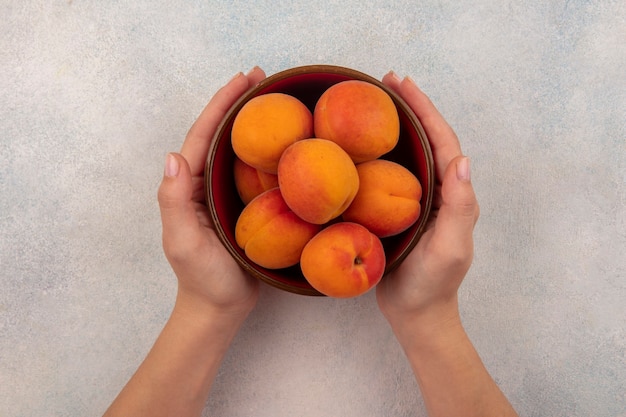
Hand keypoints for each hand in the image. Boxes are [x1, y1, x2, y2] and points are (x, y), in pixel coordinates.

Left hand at [157, 67, 266, 317]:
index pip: (204, 135)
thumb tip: (172, 156)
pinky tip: (287, 142)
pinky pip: (255, 171)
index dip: (222, 104)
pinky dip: (268, 151)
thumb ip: (174, 202)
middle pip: (222, 134)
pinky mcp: (244, 206)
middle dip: (239, 103)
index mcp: (189, 185)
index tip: (244, 80)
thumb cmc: (202, 278)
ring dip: (254, 122)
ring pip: (239, 149)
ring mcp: (225, 194)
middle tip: (265, 78)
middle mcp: (206, 183)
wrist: (220, 308)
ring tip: (277, 99)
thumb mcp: (183, 242)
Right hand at [377, 73, 479, 326]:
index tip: (403, 85)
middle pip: (427, 139)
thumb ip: (460, 208)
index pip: (443, 142)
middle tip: (384, 82)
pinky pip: (391, 173)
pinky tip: (360, 146)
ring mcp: (419, 200)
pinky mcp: (399, 211)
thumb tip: (463, 162)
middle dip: (410, 108)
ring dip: (395, 126)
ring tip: (373, 103)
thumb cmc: (433, 283)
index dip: (425, 110)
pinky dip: (379, 152)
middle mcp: (440, 191)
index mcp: (454, 194)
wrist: (416, 313)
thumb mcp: (450, 248)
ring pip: (409, 153)